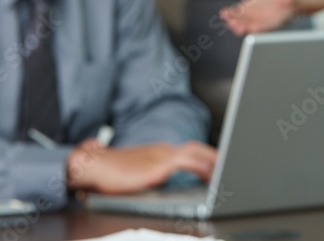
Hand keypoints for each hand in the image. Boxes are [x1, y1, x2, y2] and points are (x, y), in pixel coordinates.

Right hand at [66, 139, 216, 194]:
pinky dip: (200, 166)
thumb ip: (149, 172)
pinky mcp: (156, 167)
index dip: (208, 157)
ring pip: (195, 154)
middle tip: (232, 167)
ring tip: (227, 172)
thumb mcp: (135, 171)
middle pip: (197, 149)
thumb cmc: (109, 171)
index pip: (191, 151)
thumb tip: (158, 174)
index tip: (222, 165)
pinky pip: (185, 162)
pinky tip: (210, 174)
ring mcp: (160, 157)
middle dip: (215, 158)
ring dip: (213, 162)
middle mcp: (163, 151)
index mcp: (159, 152)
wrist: (91, 166)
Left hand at [219, 0, 295, 34]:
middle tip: (235, 26)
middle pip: (252, 26)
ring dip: (234, 21)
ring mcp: (255, 16)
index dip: (260, 28)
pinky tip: (224, 13)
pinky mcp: (249, 9)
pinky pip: (239, 12)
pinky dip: (231, 13)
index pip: (267, 27)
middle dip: (243, 27)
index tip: (253, 29)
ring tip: (226, 17)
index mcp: (276, 21)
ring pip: (243, 20)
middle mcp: (264, 21)